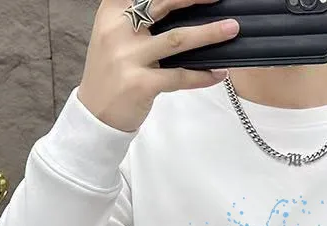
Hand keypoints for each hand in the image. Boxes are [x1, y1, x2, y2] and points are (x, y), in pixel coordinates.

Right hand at [77, 0, 238, 131]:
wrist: (96, 113)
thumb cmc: (112, 73)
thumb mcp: (115, 36)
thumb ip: (138, 19)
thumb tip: (180, 9)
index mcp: (112, 11)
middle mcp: (118, 29)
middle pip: (164, 4)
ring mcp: (129, 57)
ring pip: (177, 39)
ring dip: (209, 33)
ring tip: (231, 29)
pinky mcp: (141, 84)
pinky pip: (179, 76)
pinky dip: (202, 75)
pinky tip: (218, 73)